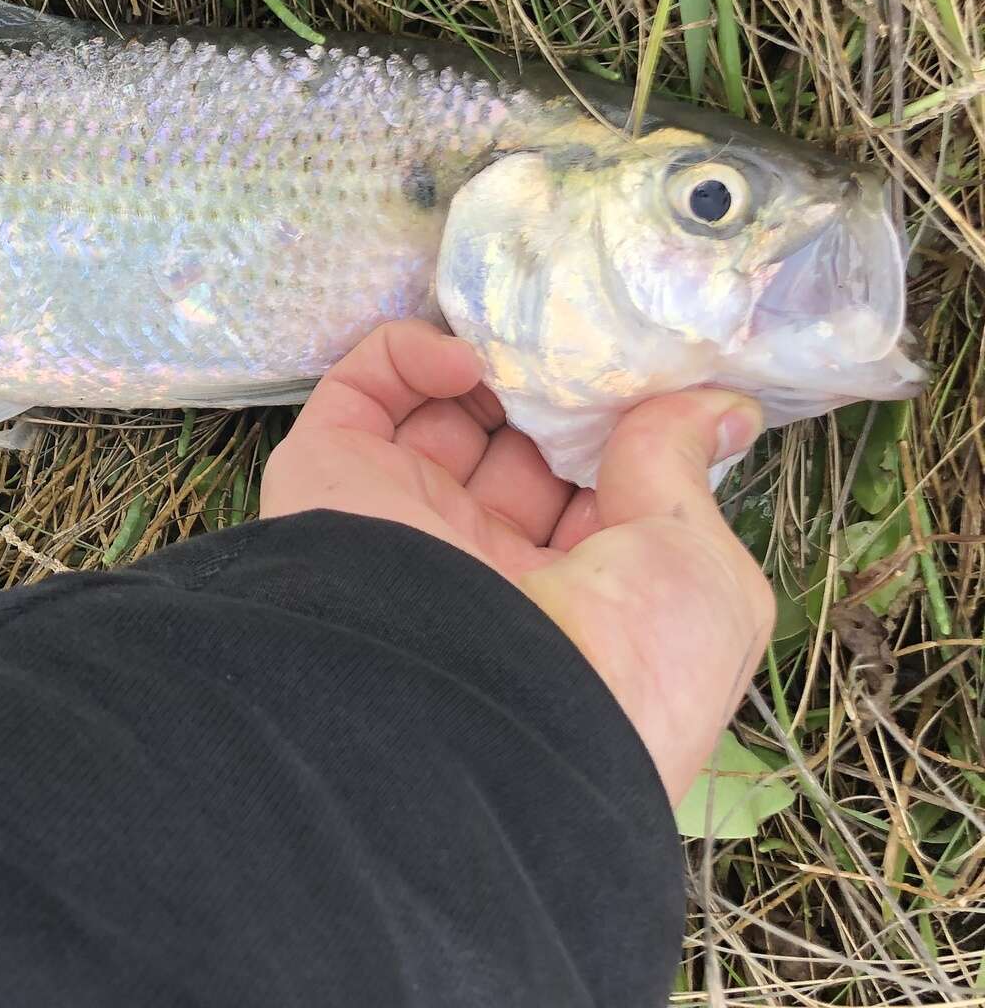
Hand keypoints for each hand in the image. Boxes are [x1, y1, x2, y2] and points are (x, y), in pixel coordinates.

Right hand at [262, 319, 775, 802]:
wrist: (482, 710)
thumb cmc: (623, 659)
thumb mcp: (700, 571)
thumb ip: (688, 472)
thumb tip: (723, 408)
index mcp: (576, 598)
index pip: (595, 491)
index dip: (624, 429)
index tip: (650, 373)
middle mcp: (484, 559)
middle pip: (518, 445)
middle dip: (556, 390)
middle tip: (587, 341)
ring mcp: (402, 516)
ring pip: (439, 413)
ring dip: (488, 367)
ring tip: (530, 344)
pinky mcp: (329, 473)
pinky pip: (360, 392)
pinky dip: (409, 354)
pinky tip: (465, 364)